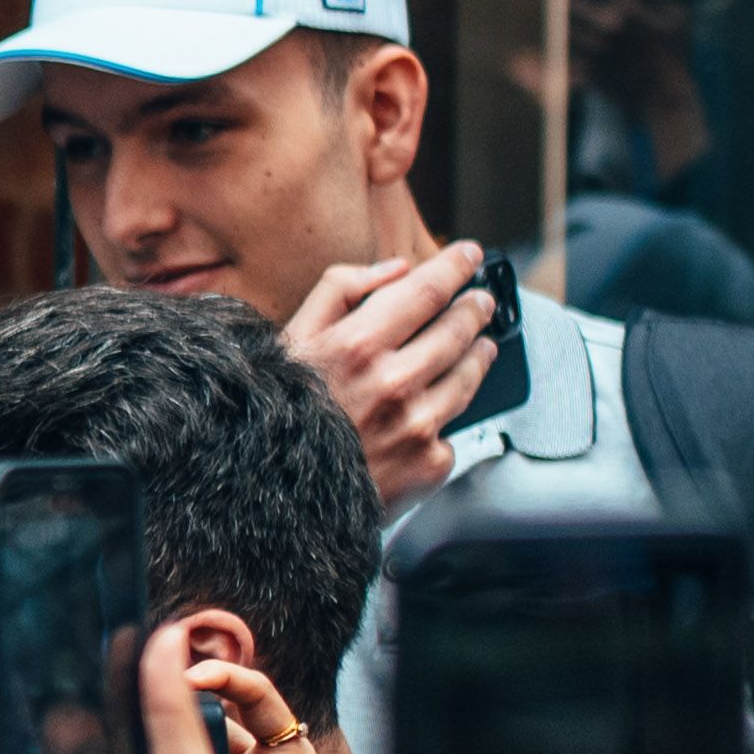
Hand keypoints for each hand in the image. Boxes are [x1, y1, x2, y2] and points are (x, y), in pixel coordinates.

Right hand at [285, 239, 495, 501]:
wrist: (272, 499)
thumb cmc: (277, 416)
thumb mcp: (290, 341)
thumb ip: (338, 290)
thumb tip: (396, 269)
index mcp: (356, 346)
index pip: (427, 290)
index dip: (455, 266)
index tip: (469, 255)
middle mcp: (392, 383)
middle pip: (459, 329)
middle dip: (475, 308)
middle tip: (480, 301)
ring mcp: (416, 425)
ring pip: (469, 375)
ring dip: (479, 353)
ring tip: (480, 345)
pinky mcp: (428, 463)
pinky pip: (453, 430)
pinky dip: (446, 418)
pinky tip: (434, 411)